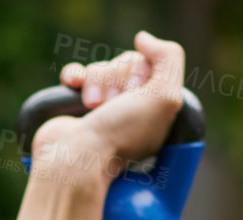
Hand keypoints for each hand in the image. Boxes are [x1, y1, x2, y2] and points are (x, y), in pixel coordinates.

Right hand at [34, 31, 186, 177]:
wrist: (76, 158)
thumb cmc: (120, 133)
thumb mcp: (165, 96)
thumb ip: (169, 58)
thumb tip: (144, 38)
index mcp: (154, 109)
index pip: (151, 65)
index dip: (141, 72)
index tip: (136, 94)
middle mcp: (130, 108)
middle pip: (126, 63)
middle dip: (117, 78)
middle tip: (113, 105)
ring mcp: (102, 108)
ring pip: (101, 68)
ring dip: (97, 82)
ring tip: (93, 107)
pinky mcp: (74, 107)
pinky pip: (76, 74)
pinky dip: (74, 76)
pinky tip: (74, 85)